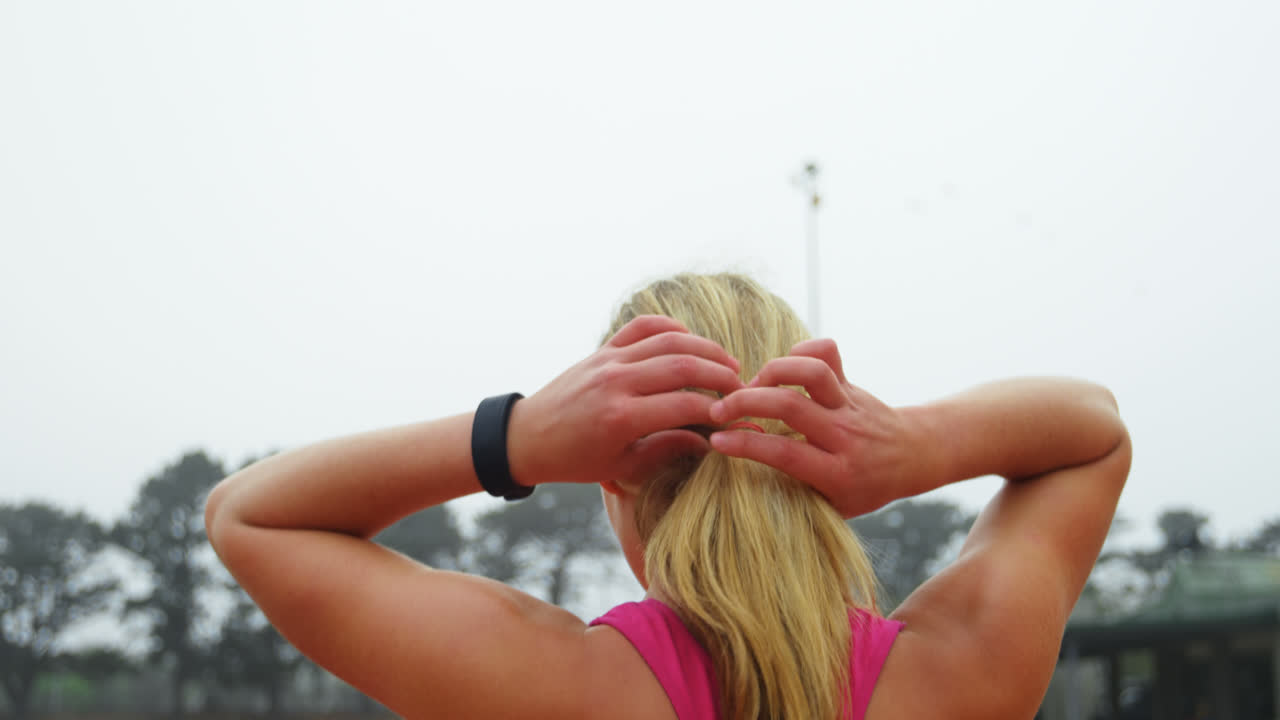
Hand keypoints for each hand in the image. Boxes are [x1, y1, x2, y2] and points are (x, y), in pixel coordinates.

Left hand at [507, 315, 743, 488]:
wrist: (527, 438)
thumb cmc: (576, 460)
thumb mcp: (623, 467)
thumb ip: (667, 450)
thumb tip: (710, 441)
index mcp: (621, 418)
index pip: (686, 405)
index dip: (719, 410)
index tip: (738, 416)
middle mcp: (616, 383)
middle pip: (683, 366)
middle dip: (720, 374)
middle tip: (743, 386)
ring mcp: (608, 361)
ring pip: (668, 341)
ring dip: (705, 348)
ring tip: (728, 363)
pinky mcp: (602, 350)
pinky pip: (641, 327)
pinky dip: (670, 327)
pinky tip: (690, 340)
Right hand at [707, 339, 918, 517]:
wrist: (913, 456)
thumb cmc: (865, 488)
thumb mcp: (835, 507)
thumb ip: (797, 497)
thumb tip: (746, 489)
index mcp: (838, 473)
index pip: (786, 454)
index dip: (747, 445)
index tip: (717, 441)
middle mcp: (845, 435)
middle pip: (791, 407)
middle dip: (746, 402)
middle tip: (719, 409)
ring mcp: (850, 405)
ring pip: (811, 372)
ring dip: (772, 372)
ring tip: (750, 385)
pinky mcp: (851, 383)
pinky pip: (828, 354)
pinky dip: (801, 351)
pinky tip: (783, 368)